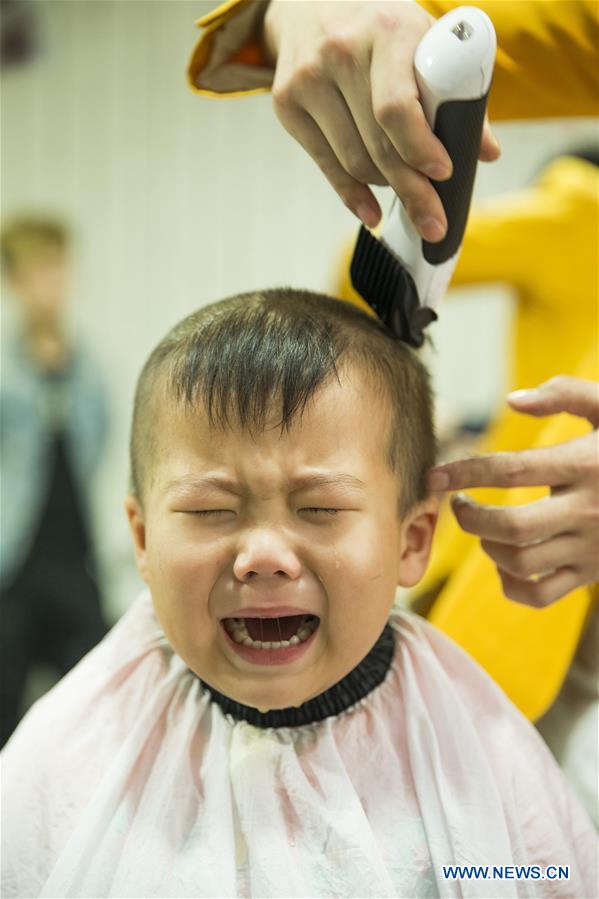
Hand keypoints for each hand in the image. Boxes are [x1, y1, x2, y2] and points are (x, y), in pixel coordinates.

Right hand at [262, 0, 499, 238]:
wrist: (311, 2)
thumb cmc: (379, 28)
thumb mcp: (421, 38)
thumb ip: (455, 90)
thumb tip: (486, 152)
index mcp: (386, 31)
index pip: (397, 106)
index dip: (420, 148)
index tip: (443, 173)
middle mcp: (341, 52)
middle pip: (379, 143)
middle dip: (412, 190)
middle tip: (434, 221)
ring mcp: (308, 78)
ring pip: (354, 160)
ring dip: (386, 187)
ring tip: (408, 196)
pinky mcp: (287, 102)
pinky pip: (326, 164)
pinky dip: (352, 194)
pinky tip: (371, 211)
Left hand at [427, 377, 598, 606]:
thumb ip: (563, 393)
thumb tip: (512, 401)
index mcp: (585, 464)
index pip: (511, 471)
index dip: (466, 472)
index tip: (437, 474)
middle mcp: (588, 510)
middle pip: (512, 528)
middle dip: (471, 518)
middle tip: (458, 503)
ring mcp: (591, 547)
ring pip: (522, 563)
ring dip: (487, 547)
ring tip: (483, 527)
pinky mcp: (592, 573)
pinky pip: (541, 595)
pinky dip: (510, 586)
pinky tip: (503, 562)